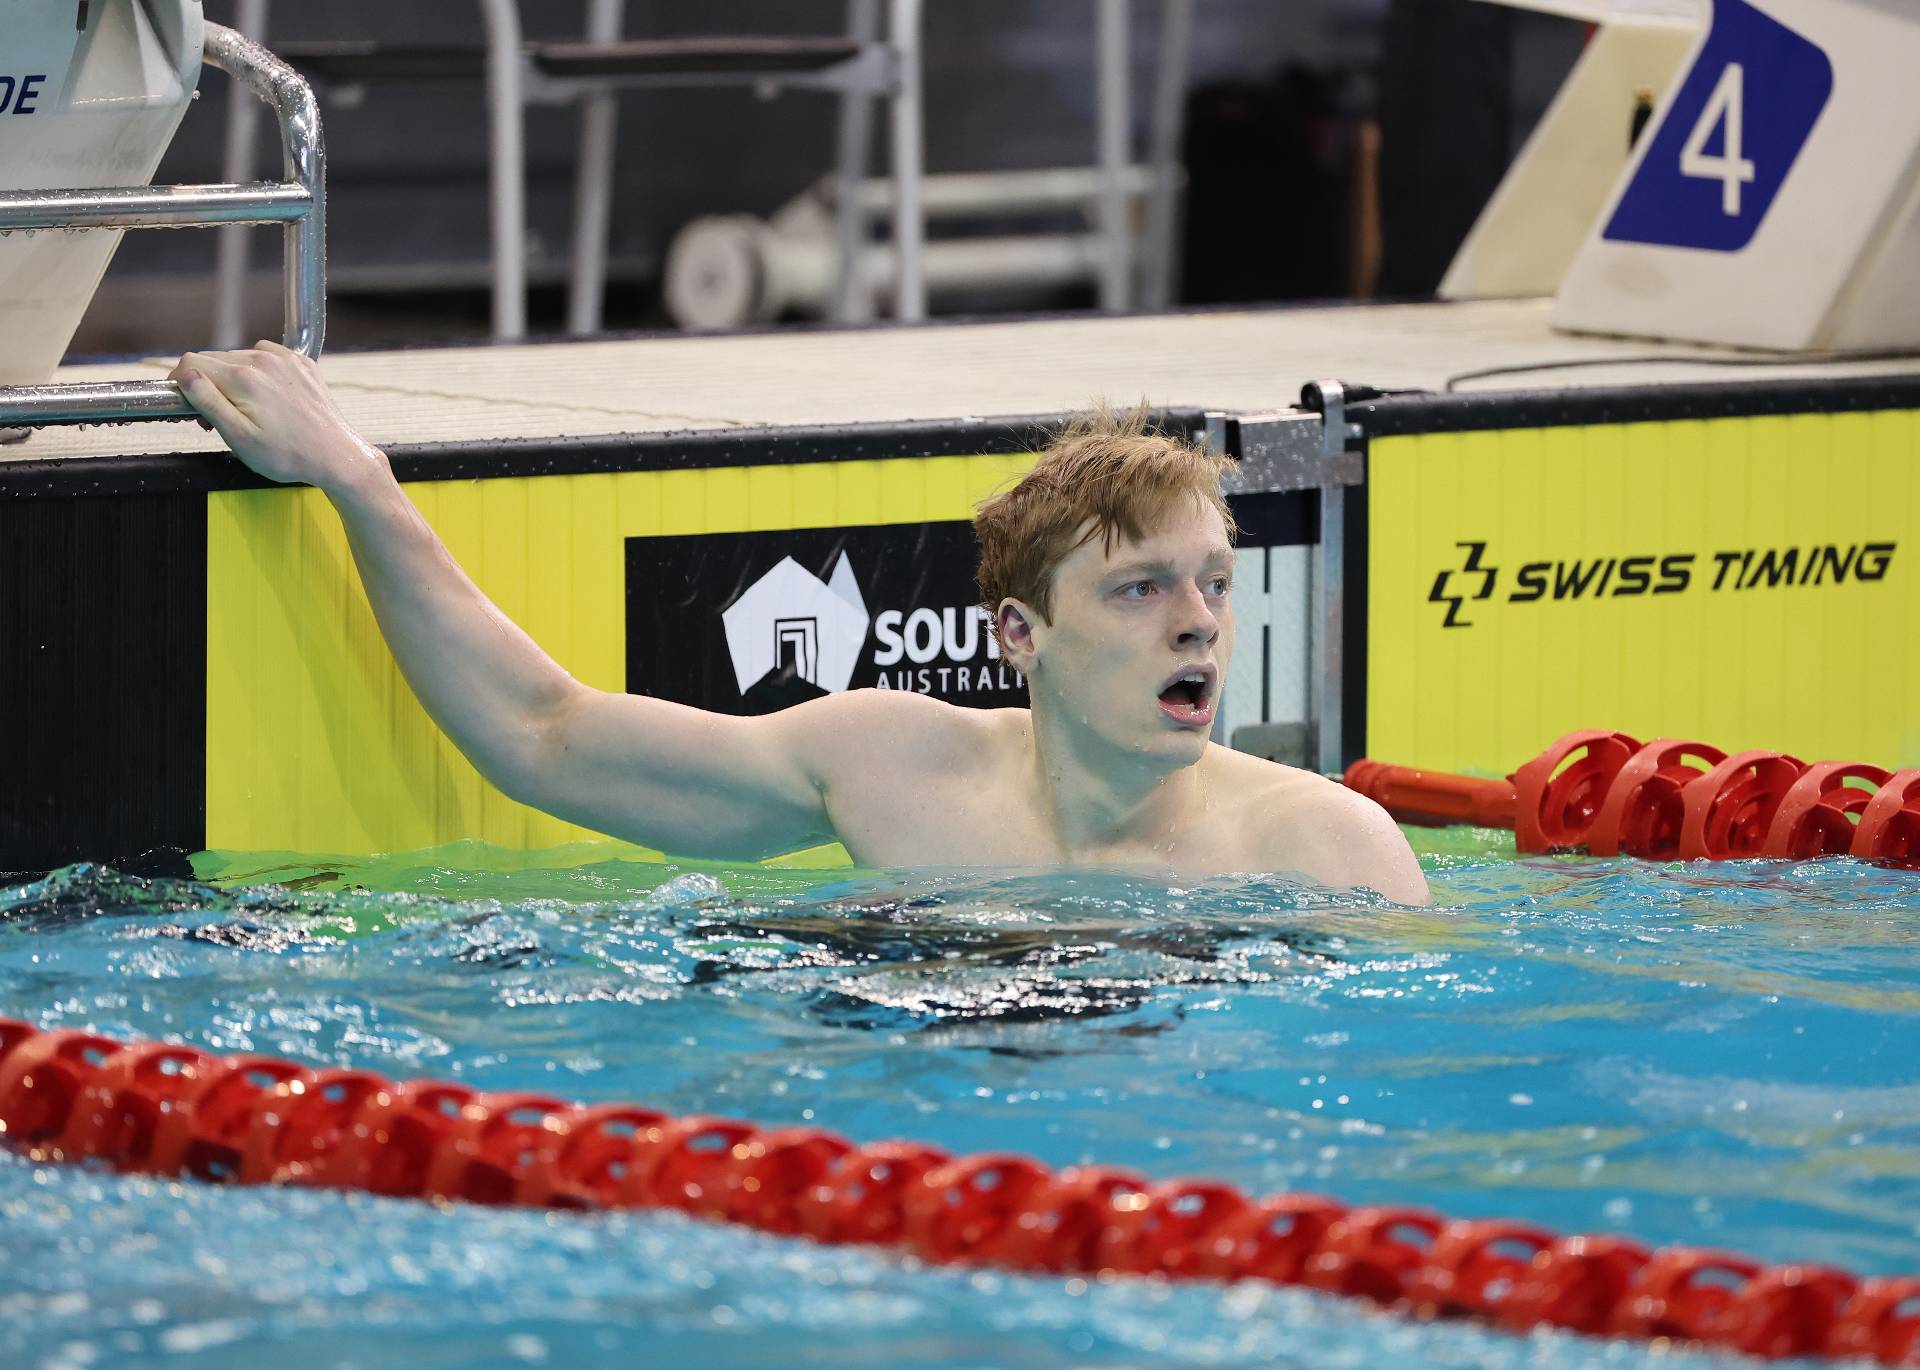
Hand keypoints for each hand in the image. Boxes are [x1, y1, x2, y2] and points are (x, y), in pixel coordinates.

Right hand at [171, 341, 387, 492]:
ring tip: (245, 410)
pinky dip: (259, 372)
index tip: (186, 404)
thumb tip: (184, 374)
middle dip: (207, 385)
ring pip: (239, 357)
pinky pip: (267, 357)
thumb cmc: (289, 455)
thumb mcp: (238, 437)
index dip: (181, 382)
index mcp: (243, 378)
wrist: (337, 457)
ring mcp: (286, 359)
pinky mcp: (302, 364)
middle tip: (218, 418)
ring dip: (233, 379)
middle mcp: (264, 360)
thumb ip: (207, 401)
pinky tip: (267, 397)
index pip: (191, 362)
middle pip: (214, 360)